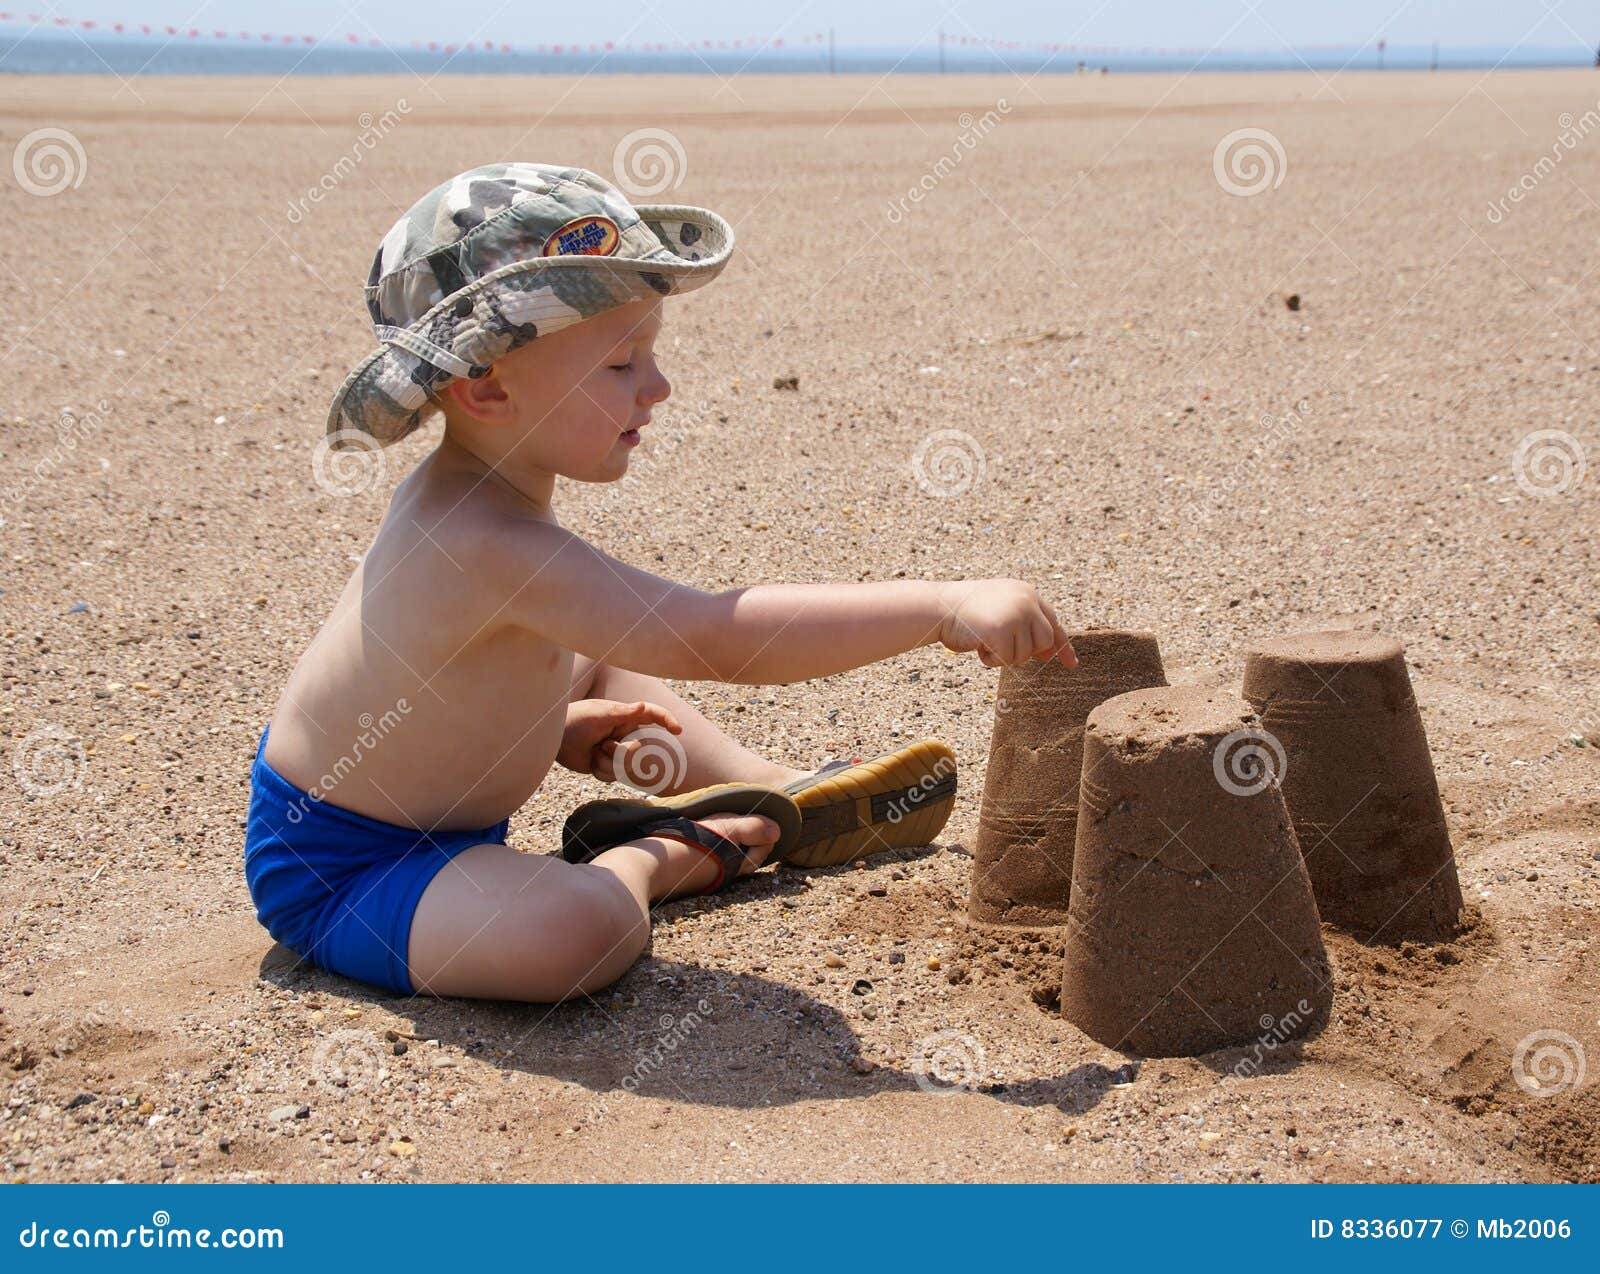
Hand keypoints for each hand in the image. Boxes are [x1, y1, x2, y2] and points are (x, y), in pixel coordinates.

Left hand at [558, 699, 682, 780]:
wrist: (553, 738)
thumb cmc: (575, 720)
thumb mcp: (599, 714)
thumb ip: (622, 713)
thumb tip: (643, 705)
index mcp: (625, 717)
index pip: (652, 716)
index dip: (667, 721)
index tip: (678, 731)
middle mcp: (624, 734)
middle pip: (639, 751)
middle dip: (622, 753)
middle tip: (603, 745)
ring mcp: (616, 750)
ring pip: (626, 767)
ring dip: (608, 763)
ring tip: (593, 752)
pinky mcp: (606, 765)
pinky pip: (613, 776)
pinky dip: (601, 771)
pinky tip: (590, 762)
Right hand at [935, 580, 1077, 668]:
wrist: (938, 607)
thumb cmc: (965, 613)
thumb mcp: (1001, 612)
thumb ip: (1025, 625)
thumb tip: (1050, 653)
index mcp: (1027, 593)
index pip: (1053, 622)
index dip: (1062, 645)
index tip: (1071, 664)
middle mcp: (1026, 600)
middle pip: (1045, 641)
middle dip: (1025, 651)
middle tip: (1001, 646)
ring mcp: (1016, 614)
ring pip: (1026, 654)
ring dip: (1004, 655)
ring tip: (984, 638)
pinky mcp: (1003, 630)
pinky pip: (1006, 660)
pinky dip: (991, 659)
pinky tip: (977, 644)